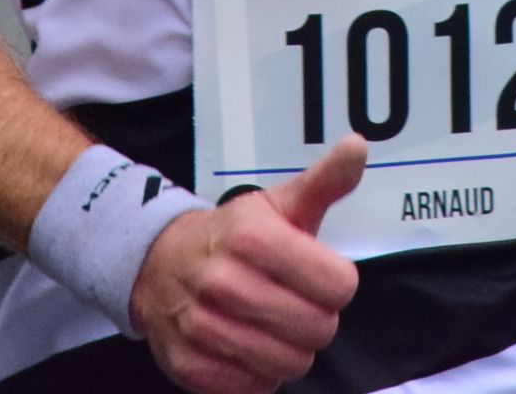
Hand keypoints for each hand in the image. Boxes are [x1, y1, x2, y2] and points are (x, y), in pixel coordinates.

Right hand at [130, 134, 366, 393]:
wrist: (157, 263)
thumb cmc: (233, 235)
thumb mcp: (279, 204)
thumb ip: (325, 181)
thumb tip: (358, 146)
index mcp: (252, 238)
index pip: (339, 286)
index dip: (337, 283)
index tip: (318, 273)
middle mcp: (223, 282)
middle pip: (319, 329)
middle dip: (317, 318)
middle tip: (296, 301)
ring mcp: (202, 327)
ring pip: (290, 364)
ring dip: (290, 348)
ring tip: (273, 324)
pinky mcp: (189, 365)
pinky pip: (254, 387)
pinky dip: (258, 373)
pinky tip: (247, 344)